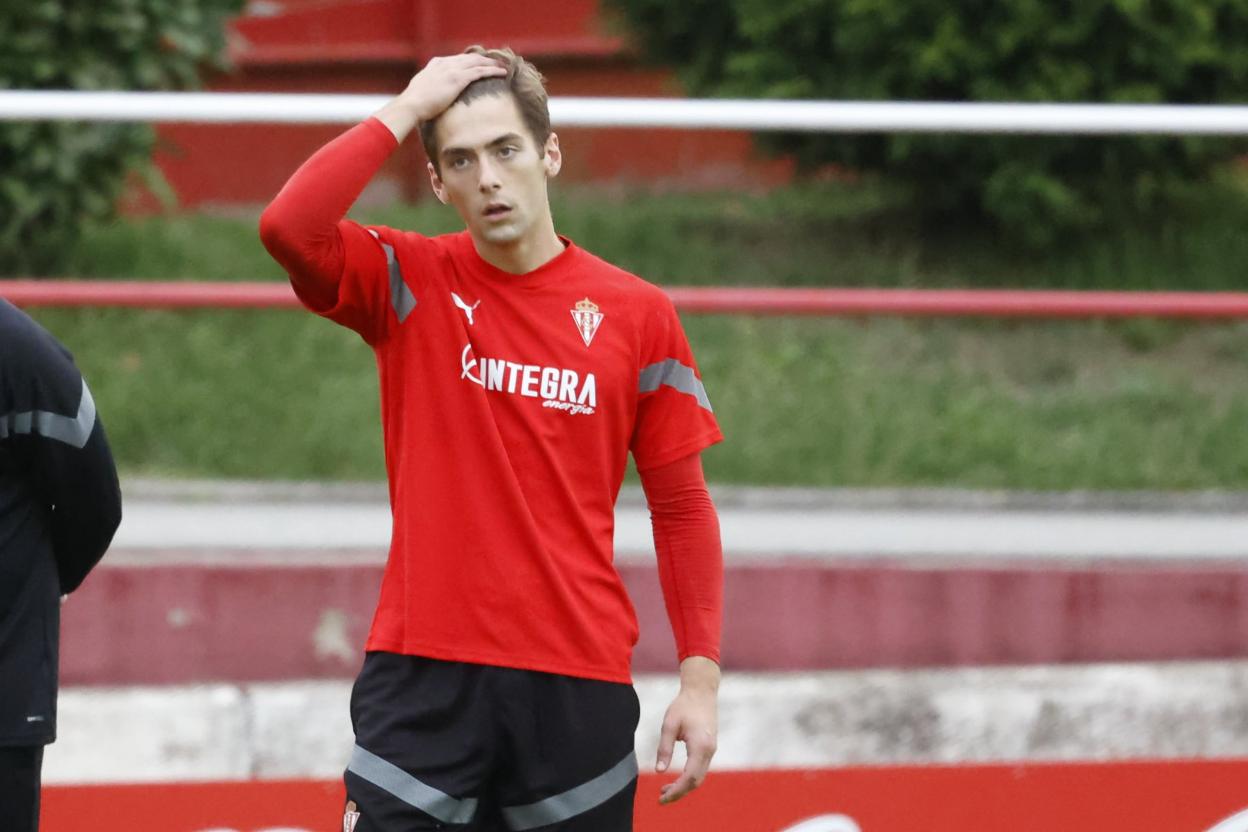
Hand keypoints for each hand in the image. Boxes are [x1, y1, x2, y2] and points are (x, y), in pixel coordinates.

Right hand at [375, 53, 507, 140]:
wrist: (411, 105)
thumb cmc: (414, 105)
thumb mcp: (422, 91)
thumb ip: (430, 89)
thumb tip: (433, 99)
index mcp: (436, 64)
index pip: (458, 59)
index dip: (471, 61)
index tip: (481, 63)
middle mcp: (445, 63)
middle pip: (469, 57)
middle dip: (484, 59)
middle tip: (497, 62)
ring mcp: (451, 70)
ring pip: (477, 62)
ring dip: (492, 64)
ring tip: (504, 66)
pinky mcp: (458, 78)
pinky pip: (480, 71)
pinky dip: (492, 71)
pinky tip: (502, 73)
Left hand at [656, 656, 719, 804]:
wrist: (702, 691)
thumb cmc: (683, 706)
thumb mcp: (669, 725)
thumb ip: (664, 749)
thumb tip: (659, 771)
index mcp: (700, 746)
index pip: (689, 778)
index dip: (676, 791)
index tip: (661, 798)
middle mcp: (709, 751)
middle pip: (696, 781)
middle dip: (679, 792)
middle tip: (661, 798)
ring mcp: (711, 750)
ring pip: (699, 776)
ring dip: (684, 786)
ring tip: (665, 789)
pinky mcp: (710, 747)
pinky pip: (701, 768)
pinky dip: (689, 777)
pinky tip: (677, 778)